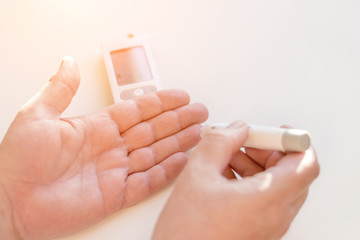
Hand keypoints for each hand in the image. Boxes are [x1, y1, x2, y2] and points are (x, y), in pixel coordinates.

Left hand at [0, 57, 207, 239]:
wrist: (11, 201)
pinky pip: (148, 182)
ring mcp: (115, 172)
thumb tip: (68, 63)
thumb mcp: (37, 115)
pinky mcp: (116, 196)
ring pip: (155, 153)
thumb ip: (59, 89)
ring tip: (198, 132)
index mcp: (96, 128)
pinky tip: (182, 161)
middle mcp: (110, 148)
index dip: (160, 102)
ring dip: (178, 142)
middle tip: (199, 111)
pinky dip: (167, 172)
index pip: (137, 111)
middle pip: (152, 130)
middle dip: (178, 120)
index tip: (179, 96)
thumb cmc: (18, 160)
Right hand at [152, 121, 319, 239]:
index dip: (295, 141)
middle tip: (245, 141)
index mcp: (267, 199)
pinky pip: (266, 200)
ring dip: (258, 165)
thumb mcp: (198, 174)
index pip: (305, 164)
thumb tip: (236, 129)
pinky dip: (252, 182)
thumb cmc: (187, 232)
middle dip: (270, 151)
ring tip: (229, 157)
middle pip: (293, 173)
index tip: (274, 131)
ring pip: (278, 186)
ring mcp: (269, 226)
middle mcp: (276, 216)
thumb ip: (220, 142)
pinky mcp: (259, 231)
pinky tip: (225, 175)